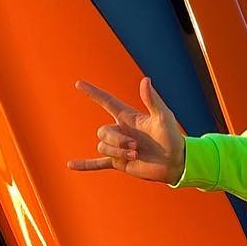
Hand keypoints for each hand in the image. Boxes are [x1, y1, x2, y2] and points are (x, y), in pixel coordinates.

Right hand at [67, 76, 187, 182]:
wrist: (176, 162)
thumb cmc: (172, 137)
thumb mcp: (163, 117)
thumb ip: (153, 100)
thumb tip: (145, 80)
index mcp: (128, 118)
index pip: (106, 102)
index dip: (93, 93)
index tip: (79, 84)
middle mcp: (121, 131)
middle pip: (102, 131)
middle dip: (117, 140)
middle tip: (136, 146)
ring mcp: (119, 147)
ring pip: (102, 146)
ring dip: (117, 152)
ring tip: (135, 155)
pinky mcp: (120, 162)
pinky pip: (98, 163)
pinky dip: (85, 164)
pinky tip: (70, 165)